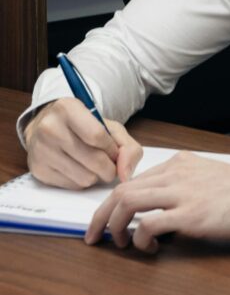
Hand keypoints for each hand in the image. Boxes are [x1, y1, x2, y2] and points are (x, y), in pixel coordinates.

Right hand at [25, 98, 142, 188]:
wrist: (46, 129)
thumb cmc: (82, 127)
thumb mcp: (108, 126)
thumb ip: (127, 146)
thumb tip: (125, 175)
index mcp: (68, 108)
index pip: (98, 136)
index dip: (112, 149)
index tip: (114, 151)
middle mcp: (50, 128)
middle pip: (94, 160)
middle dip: (110, 167)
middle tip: (109, 163)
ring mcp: (41, 150)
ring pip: (85, 177)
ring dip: (96, 175)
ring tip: (92, 164)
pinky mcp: (38, 170)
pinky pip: (73, 186)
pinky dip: (82, 180)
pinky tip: (78, 168)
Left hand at [85, 152, 229, 253]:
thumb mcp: (210, 178)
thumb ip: (185, 187)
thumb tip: (163, 213)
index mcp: (180, 163)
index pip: (134, 179)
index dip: (114, 202)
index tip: (107, 220)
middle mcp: (177, 173)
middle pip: (122, 190)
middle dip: (101, 215)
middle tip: (95, 237)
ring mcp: (183, 193)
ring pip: (128, 202)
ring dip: (115, 227)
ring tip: (119, 244)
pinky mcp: (191, 215)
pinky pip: (149, 225)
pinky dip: (140, 239)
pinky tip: (148, 249)